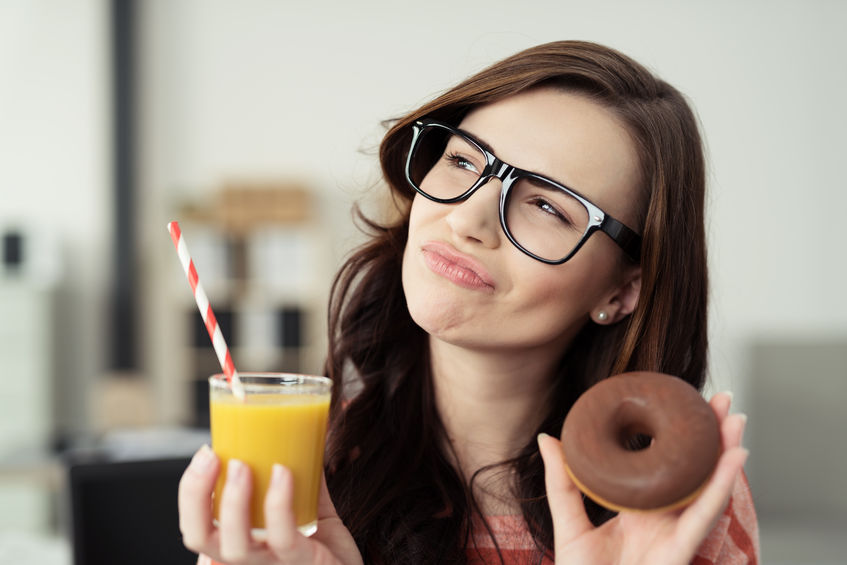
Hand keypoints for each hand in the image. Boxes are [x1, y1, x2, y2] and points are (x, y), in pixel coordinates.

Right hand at [178, 446, 362, 564]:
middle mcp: (249, 558)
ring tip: (241, 465)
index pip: (198, 524)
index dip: (191, 491)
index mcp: (242, 541)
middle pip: (199, 537)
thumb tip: (301, 433)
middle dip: (195, 495)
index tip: (206, 452)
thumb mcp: (310, 507)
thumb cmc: (329, 546)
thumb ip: (303, 477)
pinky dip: (278, 504)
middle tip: (212, 457)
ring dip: (232, 502)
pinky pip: (282, 538)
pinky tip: (282, 473)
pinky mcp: (301, 563)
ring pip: (234, 546)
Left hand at [538, 392, 747, 564]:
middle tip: (721, 401)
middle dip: (712, 437)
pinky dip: (719, 487)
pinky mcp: (678, 552)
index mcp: (640, 510)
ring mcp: (675, 536)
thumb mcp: (568, 522)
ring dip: (726, 454)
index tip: (683, 403)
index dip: (679, 438)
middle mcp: (663, 520)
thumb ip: (562, 481)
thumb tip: (548, 436)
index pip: (665, 467)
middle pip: (695, 472)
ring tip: (736, 420)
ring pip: (707, 490)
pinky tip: (733, 459)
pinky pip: (702, 517)